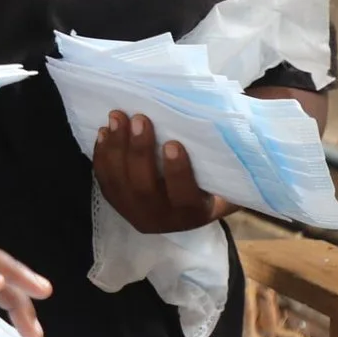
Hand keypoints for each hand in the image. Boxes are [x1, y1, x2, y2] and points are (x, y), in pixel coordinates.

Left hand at [93, 110, 230, 232]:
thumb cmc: (210, 186)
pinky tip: (105, 132)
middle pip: (144, 187)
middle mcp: (161, 219)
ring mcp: (134, 213)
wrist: (184, 208)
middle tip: (139, 118)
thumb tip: (235, 135)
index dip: (177, 171)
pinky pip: (104, 180)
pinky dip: (102, 155)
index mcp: (193, 213)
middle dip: (139, 151)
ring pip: (119, 182)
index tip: (173, 143)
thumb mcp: (226, 184)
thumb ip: (230, 168)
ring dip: (116, 147)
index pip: (184, 196)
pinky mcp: (116, 203)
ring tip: (117, 117)